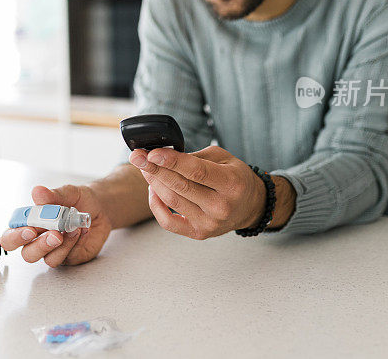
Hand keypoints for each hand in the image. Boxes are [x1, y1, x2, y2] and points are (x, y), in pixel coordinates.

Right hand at [0, 185, 111, 266]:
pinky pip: (69, 257)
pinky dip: (76, 243)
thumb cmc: (78, 201)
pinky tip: (81, 230)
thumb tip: (38, 192)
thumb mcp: (68, 192)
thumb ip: (52, 195)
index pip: (11, 237)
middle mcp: (40, 240)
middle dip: (39, 246)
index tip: (28, 229)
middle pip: (27, 254)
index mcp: (30, 224)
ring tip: (73, 228)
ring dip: (62, 245)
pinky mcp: (71, 257)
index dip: (15, 237)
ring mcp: (55, 251)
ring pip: (49, 260)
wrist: (100, 207)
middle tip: (53, 234)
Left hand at [129, 145, 265, 239]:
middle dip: (155, 169)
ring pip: (172, 201)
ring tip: (145, 169)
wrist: (250, 206)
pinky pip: (169, 222)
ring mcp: (210, 223)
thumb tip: (164, 155)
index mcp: (232, 183)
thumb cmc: (235, 178)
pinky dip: (156, 206)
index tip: (152, 153)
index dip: (172, 161)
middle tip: (137, 157)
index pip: (196, 171)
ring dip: (154, 183)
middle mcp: (221, 206)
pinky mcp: (199, 233)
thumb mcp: (224, 158)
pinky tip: (153, 190)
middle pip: (180, 186)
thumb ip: (196, 156)